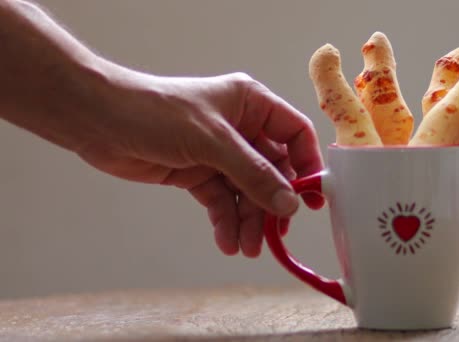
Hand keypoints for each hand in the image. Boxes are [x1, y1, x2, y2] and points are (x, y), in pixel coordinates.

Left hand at [77, 71, 323, 256]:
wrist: (99, 121)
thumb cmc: (156, 112)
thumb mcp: (213, 141)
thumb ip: (254, 174)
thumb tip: (289, 203)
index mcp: (251, 104)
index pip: (294, 134)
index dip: (306, 165)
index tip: (312, 199)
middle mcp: (240, 128)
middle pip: (272, 170)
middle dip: (271, 204)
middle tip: (275, 235)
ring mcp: (219, 153)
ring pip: (246, 191)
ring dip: (249, 221)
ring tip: (247, 248)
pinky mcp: (198, 173)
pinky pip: (221, 201)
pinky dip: (225, 221)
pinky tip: (226, 241)